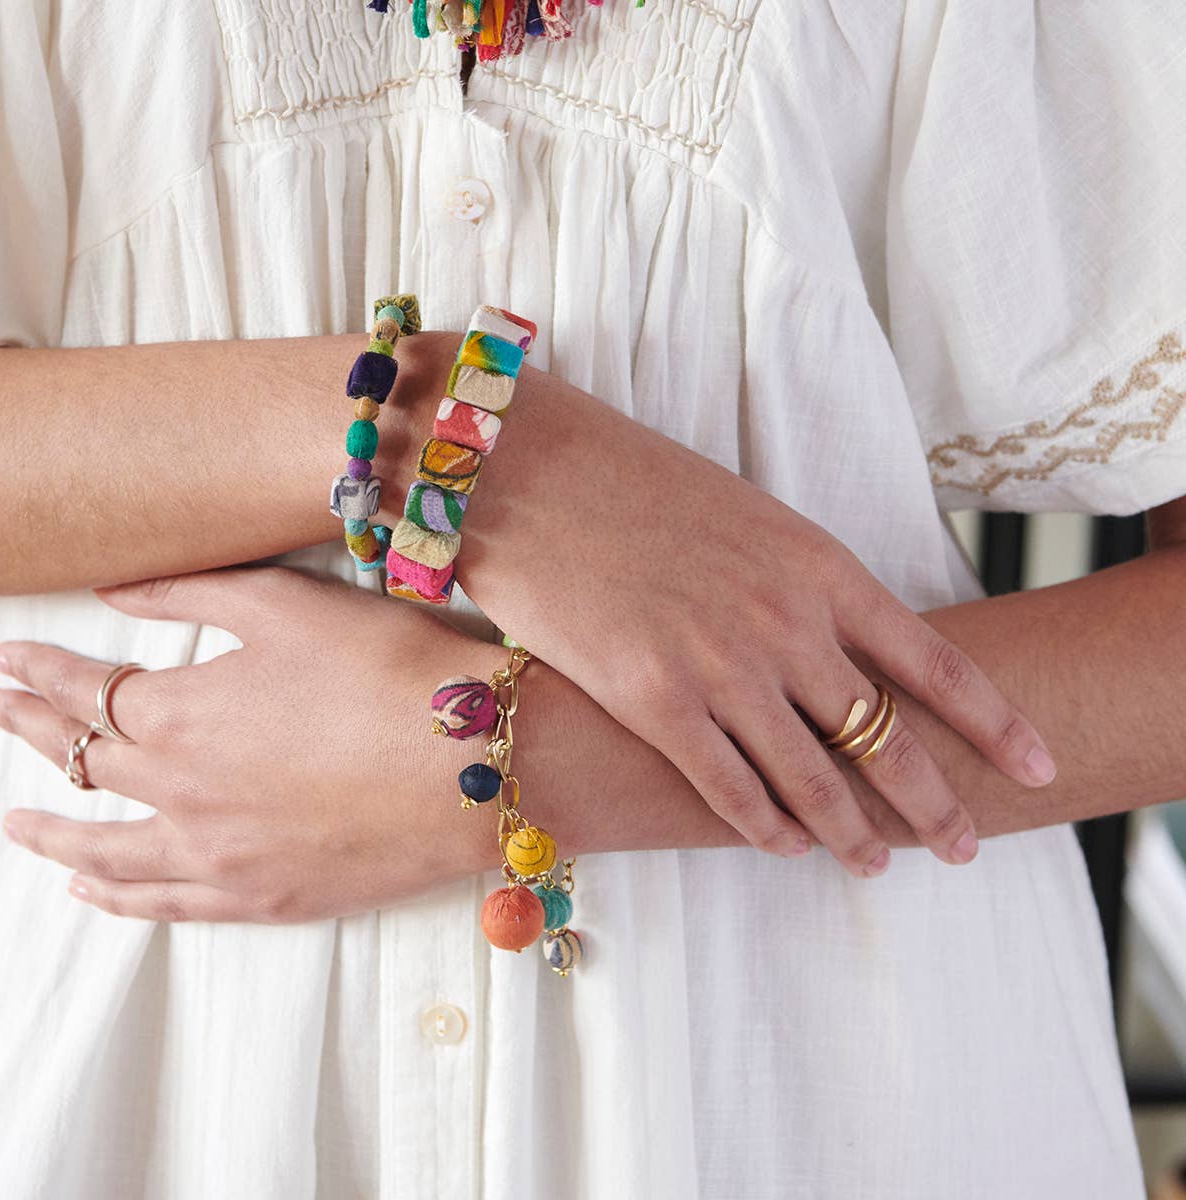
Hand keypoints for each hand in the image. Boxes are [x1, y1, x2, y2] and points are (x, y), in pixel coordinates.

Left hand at [0, 568, 498, 922]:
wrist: (476, 763)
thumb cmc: (390, 671)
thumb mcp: (288, 605)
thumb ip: (190, 591)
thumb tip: (114, 591)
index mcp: (179, 713)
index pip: (84, 687)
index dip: (37, 668)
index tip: (3, 657)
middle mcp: (179, 792)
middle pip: (81, 759)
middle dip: (27, 728)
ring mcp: (217, 855)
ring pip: (105, 847)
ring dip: (50, 826)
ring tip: (15, 821)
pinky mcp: (261, 897)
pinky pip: (163, 904)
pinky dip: (113, 896)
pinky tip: (89, 887)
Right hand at [448, 358, 1057, 875]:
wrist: (535, 472)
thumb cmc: (638, 484)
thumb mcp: (749, 518)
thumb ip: (801, 583)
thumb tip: (838, 649)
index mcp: (819, 565)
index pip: (934, 660)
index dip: (995, 723)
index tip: (1036, 767)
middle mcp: (785, 623)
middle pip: (884, 736)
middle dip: (935, 802)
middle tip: (965, 847)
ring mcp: (722, 667)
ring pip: (811, 778)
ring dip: (850, 833)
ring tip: (874, 865)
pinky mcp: (653, 702)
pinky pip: (729, 788)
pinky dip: (766, 828)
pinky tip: (785, 847)